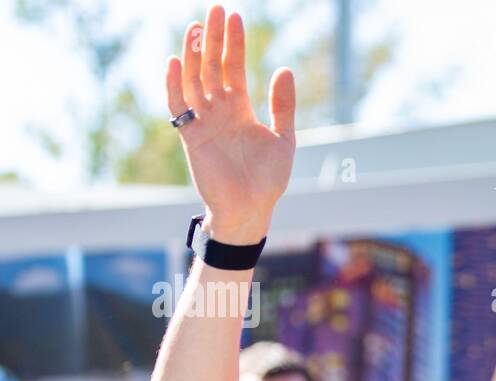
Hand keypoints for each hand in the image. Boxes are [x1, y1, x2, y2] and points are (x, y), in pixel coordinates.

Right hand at [166, 6, 295, 243]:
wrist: (251, 209)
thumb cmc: (268, 179)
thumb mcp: (283, 138)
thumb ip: (283, 105)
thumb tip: (284, 68)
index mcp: (240, 109)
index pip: (233, 68)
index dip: (234, 44)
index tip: (234, 17)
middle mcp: (219, 110)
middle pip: (212, 67)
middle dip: (214, 39)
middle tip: (215, 9)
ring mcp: (203, 122)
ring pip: (194, 80)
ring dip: (194, 54)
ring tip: (197, 27)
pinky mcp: (191, 137)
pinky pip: (179, 107)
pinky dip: (175, 85)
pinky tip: (176, 62)